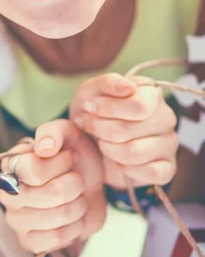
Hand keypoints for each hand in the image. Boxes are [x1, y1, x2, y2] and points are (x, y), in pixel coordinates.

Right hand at [0, 119, 105, 253]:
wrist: (90, 184)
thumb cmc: (74, 156)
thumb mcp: (69, 133)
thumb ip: (55, 132)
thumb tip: (44, 148)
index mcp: (12, 163)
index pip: (32, 168)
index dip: (59, 163)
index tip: (71, 156)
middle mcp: (8, 191)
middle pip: (50, 193)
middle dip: (74, 183)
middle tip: (76, 178)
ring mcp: (16, 219)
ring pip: (58, 215)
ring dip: (79, 204)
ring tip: (77, 196)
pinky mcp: (29, 241)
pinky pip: (57, 238)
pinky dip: (75, 226)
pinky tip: (74, 216)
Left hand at [70, 73, 178, 188]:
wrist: (89, 141)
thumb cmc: (93, 112)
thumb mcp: (91, 91)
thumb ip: (107, 83)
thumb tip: (127, 87)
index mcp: (151, 93)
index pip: (138, 105)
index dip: (108, 108)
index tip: (89, 106)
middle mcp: (165, 117)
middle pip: (131, 129)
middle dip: (100, 128)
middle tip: (87, 125)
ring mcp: (169, 143)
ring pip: (134, 152)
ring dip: (108, 148)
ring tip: (100, 141)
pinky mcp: (167, 168)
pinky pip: (149, 173)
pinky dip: (125, 168)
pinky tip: (117, 159)